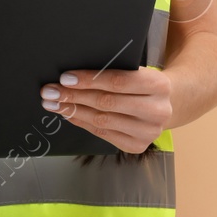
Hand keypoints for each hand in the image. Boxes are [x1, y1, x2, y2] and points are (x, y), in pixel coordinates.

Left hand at [41, 67, 171, 153]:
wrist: (166, 104)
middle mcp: (157, 110)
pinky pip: (102, 133)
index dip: (89, 80)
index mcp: (158, 85)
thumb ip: (112, 70)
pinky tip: (68, 114)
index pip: (117, 82)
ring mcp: (148, 132)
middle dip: (74, 96)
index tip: (64, 78)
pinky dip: (82, 122)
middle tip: (49, 92)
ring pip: (102, 120)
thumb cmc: (143, 83)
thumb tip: (71, 76)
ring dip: (73, 111)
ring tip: (53, 104)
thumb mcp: (136, 70)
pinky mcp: (137, 146)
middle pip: (107, 102)